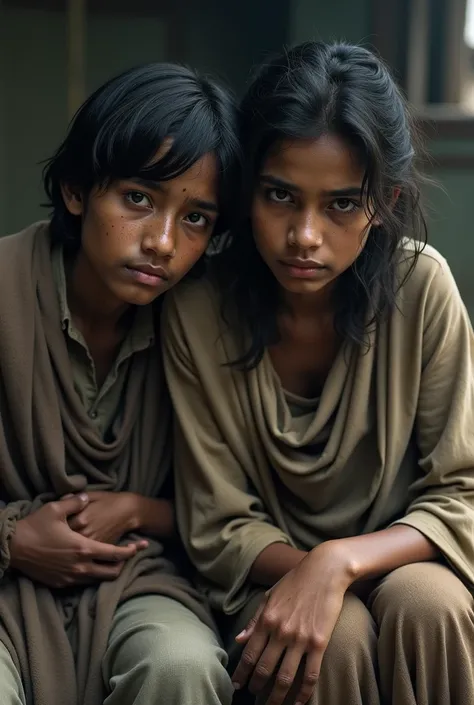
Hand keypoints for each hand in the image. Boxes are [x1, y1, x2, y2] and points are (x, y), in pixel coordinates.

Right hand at [9, 494, 144, 587]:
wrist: (13, 548)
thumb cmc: (35, 527)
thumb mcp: (56, 509)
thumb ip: (76, 502)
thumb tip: (86, 497)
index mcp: (83, 548)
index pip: (115, 554)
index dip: (130, 551)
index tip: (139, 546)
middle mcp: (80, 567)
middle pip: (111, 572)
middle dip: (122, 564)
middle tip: (126, 555)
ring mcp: (70, 578)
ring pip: (98, 579)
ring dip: (107, 570)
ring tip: (111, 560)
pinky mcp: (60, 584)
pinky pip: (83, 583)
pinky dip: (91, 575)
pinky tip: (90, 565)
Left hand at [232, 541, 355, 704]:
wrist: (324, 570)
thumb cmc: (296, 581)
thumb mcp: (270, 596)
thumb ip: (254, 620)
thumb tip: (239, 640)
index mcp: (266, 620)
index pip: (249, 654)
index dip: (242, 672)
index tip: (237, 685)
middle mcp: (280, 631)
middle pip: (264, 669)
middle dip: (257, 687)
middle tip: (253, 697)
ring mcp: (300, 639)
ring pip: (285, 678)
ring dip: (276, 697)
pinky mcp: (319, 643)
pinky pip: (310, 675)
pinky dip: (303, 694)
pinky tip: (298, 703)